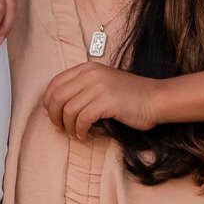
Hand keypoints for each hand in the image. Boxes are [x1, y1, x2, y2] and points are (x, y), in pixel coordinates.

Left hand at [42, 61, 160, 139]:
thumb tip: (54, 108)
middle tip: (58, 128)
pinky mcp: (106, 101)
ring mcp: (99, 86)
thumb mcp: (102, 84)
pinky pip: (82, 119)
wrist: (155, 99)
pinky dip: (79, 130)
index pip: (55, 82)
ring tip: (75, 134)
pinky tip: (83, 135)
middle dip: (54, 116)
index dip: (48, 101)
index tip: (50, 114)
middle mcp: (90, 74)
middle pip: (57, 96)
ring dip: (68, 126)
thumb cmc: (129, 96)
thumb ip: (81, 89)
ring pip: (68, 110)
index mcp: (87, 68)